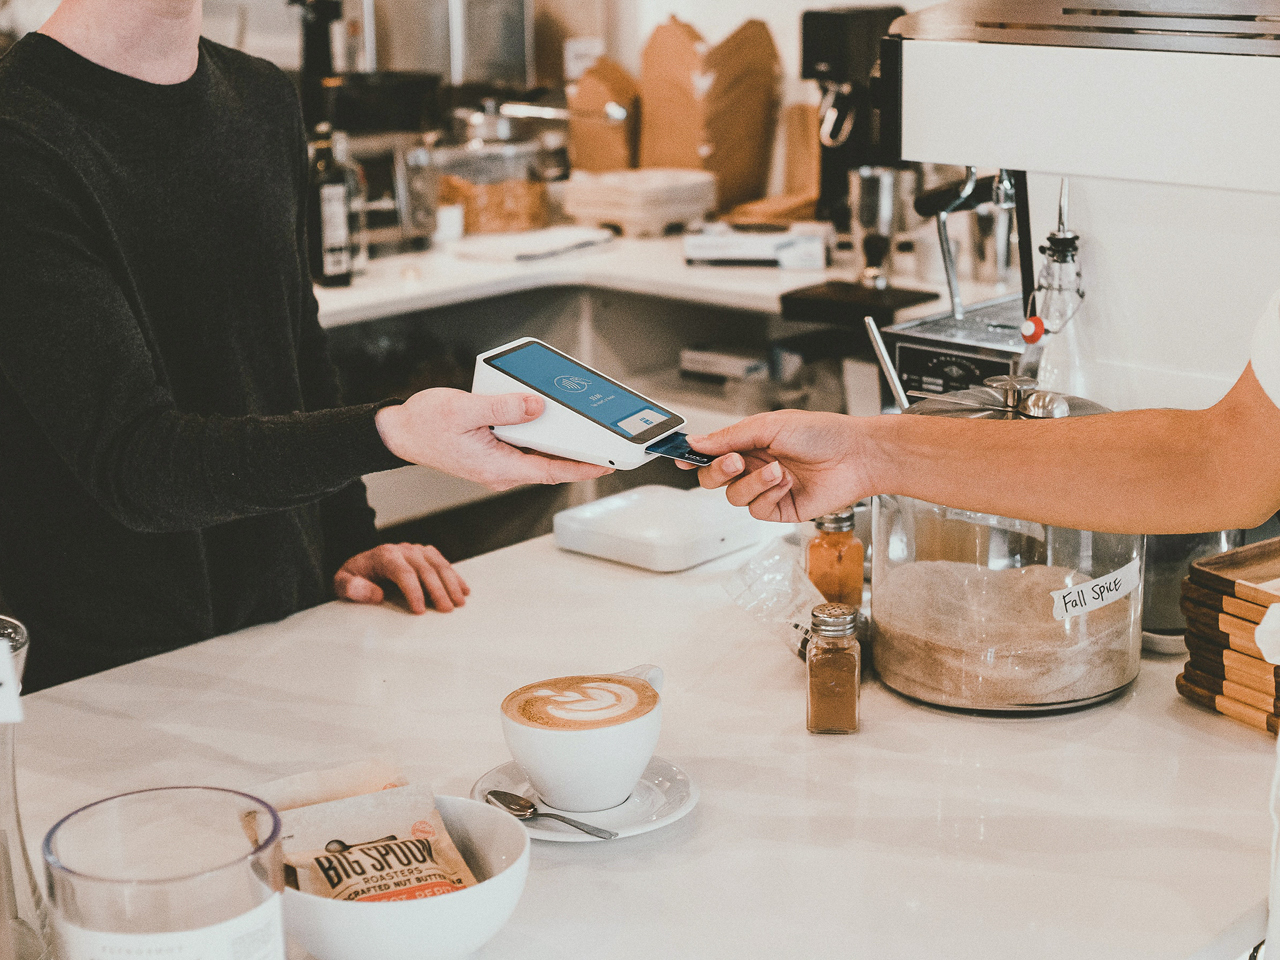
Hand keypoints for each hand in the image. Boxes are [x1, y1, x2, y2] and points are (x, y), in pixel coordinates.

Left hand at [334, 543, 469, 613]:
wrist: (361, 564)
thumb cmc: (354, 577)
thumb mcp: (341, 583)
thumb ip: (352, 588)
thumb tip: (376, 594)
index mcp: (384, 555)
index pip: (404, 572)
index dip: (414, 591)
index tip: (420, 610)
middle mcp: (403, 549)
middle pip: (425, 569)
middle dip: (438, 590)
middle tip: (446, 610)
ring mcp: (416, 550)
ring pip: (439, 564)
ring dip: (451, 584)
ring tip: (459, 603)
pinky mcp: (425, 554)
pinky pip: (443, 563)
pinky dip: (455, 576)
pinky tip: (464, 590)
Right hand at [375, 388, 611, 489]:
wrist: (398, 432)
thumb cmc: (424, 424)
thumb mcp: (465, 409)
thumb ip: (503, 408)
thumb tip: (536, 406)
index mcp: (497, 467)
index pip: (551, 471)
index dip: (582, 468)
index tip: (607, 463)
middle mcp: (501, 471)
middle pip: (549, 465)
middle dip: (578, 455)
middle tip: (606, 441)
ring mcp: (497, 465)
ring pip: (538, 456)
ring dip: (560, 445)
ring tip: (585, 429)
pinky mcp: (493, 455)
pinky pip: (524, 448)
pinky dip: (540, 436)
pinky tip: (548, 420)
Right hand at [677, 411, 867, 521]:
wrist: (855, 456)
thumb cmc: (821, 433)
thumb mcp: (769, 425)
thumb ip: (729, 436)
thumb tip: (697, 441)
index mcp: (749, 442)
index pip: (711, 451)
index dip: (693, 456)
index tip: (679, 457)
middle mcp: (754, 466)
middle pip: (714, 478)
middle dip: (718, 471)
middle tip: (735, 461)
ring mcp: (766, 488)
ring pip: (734, 496)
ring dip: (753, 483)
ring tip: (777, 470)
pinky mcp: (780, 508)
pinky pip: (757, 510)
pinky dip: (769, 496)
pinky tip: (786, 484)